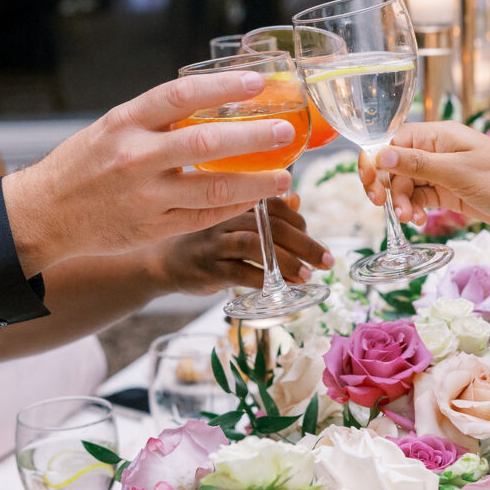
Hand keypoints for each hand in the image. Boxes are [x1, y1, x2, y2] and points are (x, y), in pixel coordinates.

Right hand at [4, 71, 294, 274]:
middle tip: (286, 130)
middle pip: (205, 143)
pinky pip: (205, 217)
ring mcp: (146, 197)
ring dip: (256, 182)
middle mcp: (135, 158)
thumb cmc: (86, 164)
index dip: (221, 86)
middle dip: (252, 136)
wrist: (45, 215)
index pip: (180, 96)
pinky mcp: (154, 227)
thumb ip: (159, 117)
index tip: (256, 81)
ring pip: (213, 188)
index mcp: (125, 122)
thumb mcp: (114, 127)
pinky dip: (235, 207)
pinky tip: (256, 198)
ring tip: (285, 176)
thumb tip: (217, 97)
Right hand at [153, 195, 334, 294]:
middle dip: (305, 244)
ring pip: (256, 246)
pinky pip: (240, 273)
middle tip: (327, 261)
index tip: (314, 242)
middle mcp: (225, 215)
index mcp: (235, 200)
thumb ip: (265, 211)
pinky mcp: (208, 268)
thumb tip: (296, 199)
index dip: (300, 222)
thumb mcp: (233, 221)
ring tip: (307, 276)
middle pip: (272, 225)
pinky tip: (280, 289)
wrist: (161, 261)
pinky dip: (264, 280)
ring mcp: (215, 241)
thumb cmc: (206, 238)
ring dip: (286, 262)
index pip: (276, 205)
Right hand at [358, 121, 489, 225]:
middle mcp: (436, 150)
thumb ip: (417, 164)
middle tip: (381, 205)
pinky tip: (419, 221)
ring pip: (405, 184)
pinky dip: (414, 209)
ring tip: (410, 218)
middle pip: (395, 164)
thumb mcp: (456, 171)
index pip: (394, 141)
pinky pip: (419, 197)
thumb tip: (381, 155)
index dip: (377, 159)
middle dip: (387, 185)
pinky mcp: (447, 191)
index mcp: (438, 135)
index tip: (369, 182)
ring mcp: (441, 172)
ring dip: (401, 201)